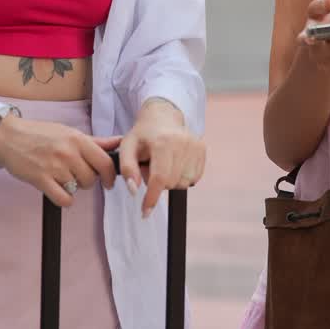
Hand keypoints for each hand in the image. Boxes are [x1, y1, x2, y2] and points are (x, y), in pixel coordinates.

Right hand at [0, 114, 121, 207]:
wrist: (9, 137)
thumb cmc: (41, 134)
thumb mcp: (70, 132)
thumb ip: (96, 141)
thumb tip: (119, 141)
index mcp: (78, 139)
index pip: (105, 162)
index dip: (110, 175)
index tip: (108, 182)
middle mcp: (68, 152)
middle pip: (91, 179)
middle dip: (87, 180)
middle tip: (77, 175)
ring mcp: (54, 166)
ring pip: (77, 189)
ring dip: (73, 187)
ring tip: (63, 177)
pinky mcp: (41, 179)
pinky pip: (63, 199)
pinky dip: (64, 199)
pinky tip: (58, 190)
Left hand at [118, 98, 205, 217]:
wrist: (163, 116)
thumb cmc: (143, 134)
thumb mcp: (127, 147)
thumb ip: (127, 169)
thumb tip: (134, 190)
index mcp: (163, 142)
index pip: (160, 179)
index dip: (152, 198)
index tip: (145, 212)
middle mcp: (182, 143)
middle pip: (171, 183)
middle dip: (159, 184)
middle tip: (151, 169)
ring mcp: (195, 146)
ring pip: (183, 183)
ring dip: (170, 181)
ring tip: (163, 165)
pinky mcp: (202, 149)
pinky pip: (193, 178)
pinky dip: (181, 177)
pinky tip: (174, 164)